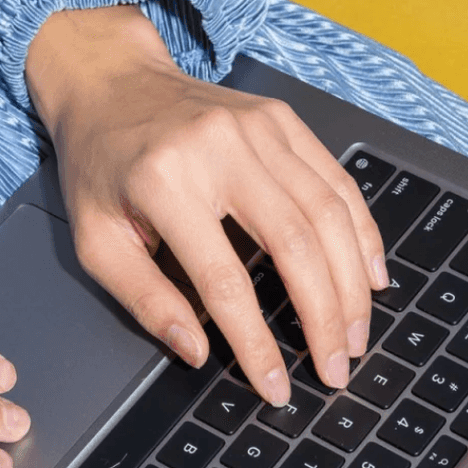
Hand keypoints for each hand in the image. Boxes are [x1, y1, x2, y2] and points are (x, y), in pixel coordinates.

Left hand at [26, 6, 387, 404]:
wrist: (112, 82)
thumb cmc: (101, 165)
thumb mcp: (96, 241)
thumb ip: (145, 300)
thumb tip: (198, 351)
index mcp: (164, 183)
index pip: (224, 281)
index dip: (257, 342)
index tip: (276, 386)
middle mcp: (219, 149)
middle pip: (295, 246)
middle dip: (325, 317)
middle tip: (337, 368)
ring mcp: (259, 128)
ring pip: (328, 214)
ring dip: (352, 283)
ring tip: (357, 334)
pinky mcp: (283, 120)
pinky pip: (338, 180)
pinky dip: (361, 232)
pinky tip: (370, 273)